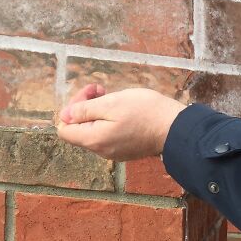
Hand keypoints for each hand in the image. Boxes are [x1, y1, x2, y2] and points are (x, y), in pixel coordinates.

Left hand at [56, 85, 185, 160]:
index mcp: (94, 139)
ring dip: (97, 111)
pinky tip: (121, 108)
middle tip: (100, 89)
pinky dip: (108, 120)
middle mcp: (101, 150)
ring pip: (93, 130)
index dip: (71, 108)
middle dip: (85, 106)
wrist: (175, 128)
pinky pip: (107, 134)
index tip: (89, 94)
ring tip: (111, 95)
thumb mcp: (111, 103)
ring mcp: (113, 152)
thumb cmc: (144, 112)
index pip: (64, 129)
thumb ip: (84, 110)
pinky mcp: (125, 149)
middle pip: (79, 129)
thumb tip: (64, 115)